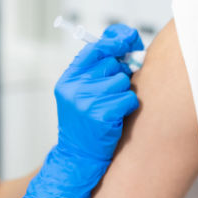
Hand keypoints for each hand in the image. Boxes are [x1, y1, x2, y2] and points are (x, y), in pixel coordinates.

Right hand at [22, 24, 144, 197]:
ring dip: (124, 93)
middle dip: (119, 75)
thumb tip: (125, 43)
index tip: (129, 39)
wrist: (78, 158)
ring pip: (123, 81)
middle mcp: (75, 87)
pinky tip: (117, 117)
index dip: (115, 40)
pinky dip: (128, 106)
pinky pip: (129, 98)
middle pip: (113, 64)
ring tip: (111, 108)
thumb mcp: (80, 93)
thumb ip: (96, 70)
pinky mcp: (102, 115)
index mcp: (68, 79)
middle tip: (112, 93)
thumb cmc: (86, 123)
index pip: (95, 47)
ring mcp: (87, 101)